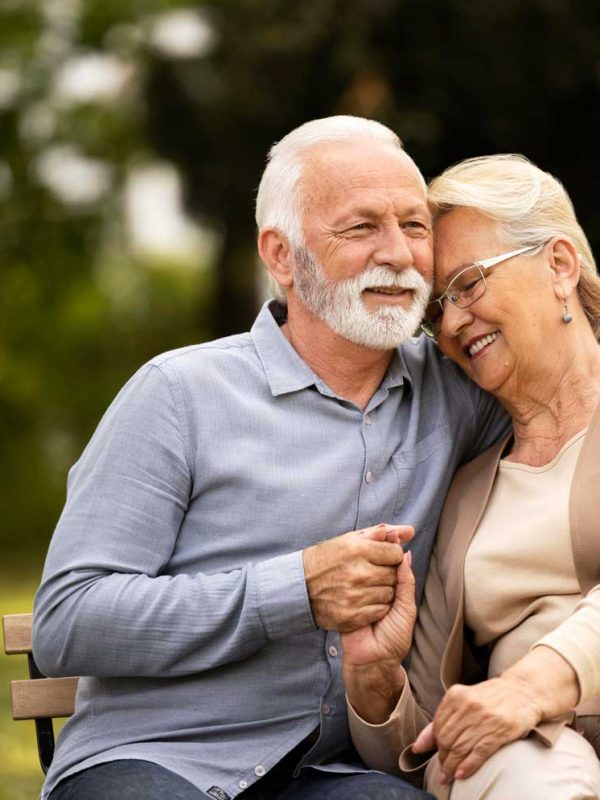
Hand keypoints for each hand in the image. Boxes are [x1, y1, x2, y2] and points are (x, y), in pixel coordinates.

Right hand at [303, 523, 412, 631]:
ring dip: (382, 591)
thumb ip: (382, 534)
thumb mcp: (351, 540)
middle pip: (394, 574)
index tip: (379, 559)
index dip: (390, 556)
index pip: (396, 553)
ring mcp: (355, 596)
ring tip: (365, 587)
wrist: (299, 587)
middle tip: (370, 573)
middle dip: (386, 573)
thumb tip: (410, 530)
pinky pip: (379, 610)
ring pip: (389, 594)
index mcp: (358, 549)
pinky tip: (363, 600)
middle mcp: (358, 572)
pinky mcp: (351, 616)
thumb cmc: (329, 559)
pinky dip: (376, 607)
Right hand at [342, 551, 415, 722]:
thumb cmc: (394, 637)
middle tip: (390, 595)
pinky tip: (370, 618)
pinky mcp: (345, 603)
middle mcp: (371, 588)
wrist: (374, 662)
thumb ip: (405, 582)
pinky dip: (364, 602)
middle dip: (383, 573)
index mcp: (387, 587)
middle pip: (376, 566)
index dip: (391, 554)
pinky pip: (355, 592)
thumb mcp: (405, 608)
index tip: (392, 544)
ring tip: (382, 616)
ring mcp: (357, 595)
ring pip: (367, 577)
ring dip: (375, 592)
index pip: (389, 562)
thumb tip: (407, 555)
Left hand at [412, 676, 542, 782]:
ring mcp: (484, 717)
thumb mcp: (463, 701)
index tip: (436, 758)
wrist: (523, 692)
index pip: (438, 727)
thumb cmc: (490, 699)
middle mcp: (468, 705)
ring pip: (460, 748)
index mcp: (456, 695)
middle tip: (443, 771)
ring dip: (452, 767)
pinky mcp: (499, 730)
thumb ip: (440, 721)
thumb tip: (417, 747)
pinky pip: (478, 752)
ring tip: (449, 776)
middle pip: (447, 739)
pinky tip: (462, 774)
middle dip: (443, 759)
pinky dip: (468, 766)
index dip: (435, 746)